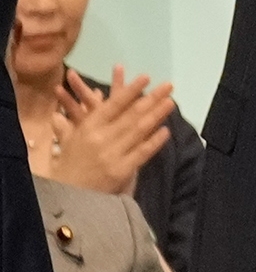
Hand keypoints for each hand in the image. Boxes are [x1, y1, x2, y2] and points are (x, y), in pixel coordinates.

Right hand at [40, 67, 176, 192]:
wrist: (68, 194)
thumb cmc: (71, 162)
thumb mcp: (72, 136)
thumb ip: (88, 114)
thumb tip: (97, 95)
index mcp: (88, 127)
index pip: (112, 104)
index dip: (130, 90)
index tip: (146, 77)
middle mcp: (100, 138)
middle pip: (130, 115)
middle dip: (151, 99)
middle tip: (168, 86)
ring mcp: (112, 154)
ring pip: (138, 131)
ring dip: (156, 115)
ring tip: (171, 102)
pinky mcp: (121, 170)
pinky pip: (141, 153)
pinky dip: (154, 141)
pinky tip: (166, 130)